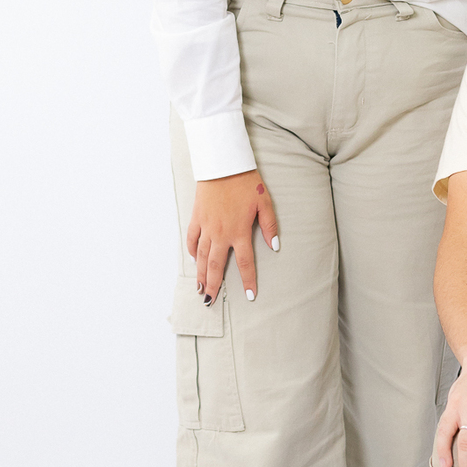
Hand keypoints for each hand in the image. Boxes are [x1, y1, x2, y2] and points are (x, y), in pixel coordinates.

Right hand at [188, 169, 278, 303]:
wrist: (223, 165)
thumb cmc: (246, 183)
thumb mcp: (264, 203)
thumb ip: (269, 227)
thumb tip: (274, 247)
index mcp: (240, 232)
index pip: (245, 263)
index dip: (248, 281)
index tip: (250, 296)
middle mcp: (221, 234)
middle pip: (216, 266)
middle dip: (213, 285)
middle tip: (210, 302)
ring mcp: (206, 226)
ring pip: (201, 256)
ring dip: (200, 274)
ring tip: (199, 289)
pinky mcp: (197, 217)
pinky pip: (191, 238)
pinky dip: (191, 250)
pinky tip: (193, 260)